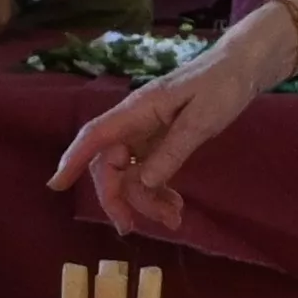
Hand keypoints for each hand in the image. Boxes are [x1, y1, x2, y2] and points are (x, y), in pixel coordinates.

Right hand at [52, 7, 297, 235]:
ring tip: (173, 219)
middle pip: (109, 165)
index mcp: (138, 110)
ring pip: (129, 174)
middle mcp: (134, 122)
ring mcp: (146, 133)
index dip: (72, 160)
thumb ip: (173, 150)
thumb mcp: (202, 119)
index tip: (56, 186)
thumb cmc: (222, 85)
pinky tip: (175, 207)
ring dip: (144, 201)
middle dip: (118, 198)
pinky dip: (157, 192)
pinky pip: (147, 172)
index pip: (96, 136)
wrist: (241, 68)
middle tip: (132, 228)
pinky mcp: (159, 142)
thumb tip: (143, 182)